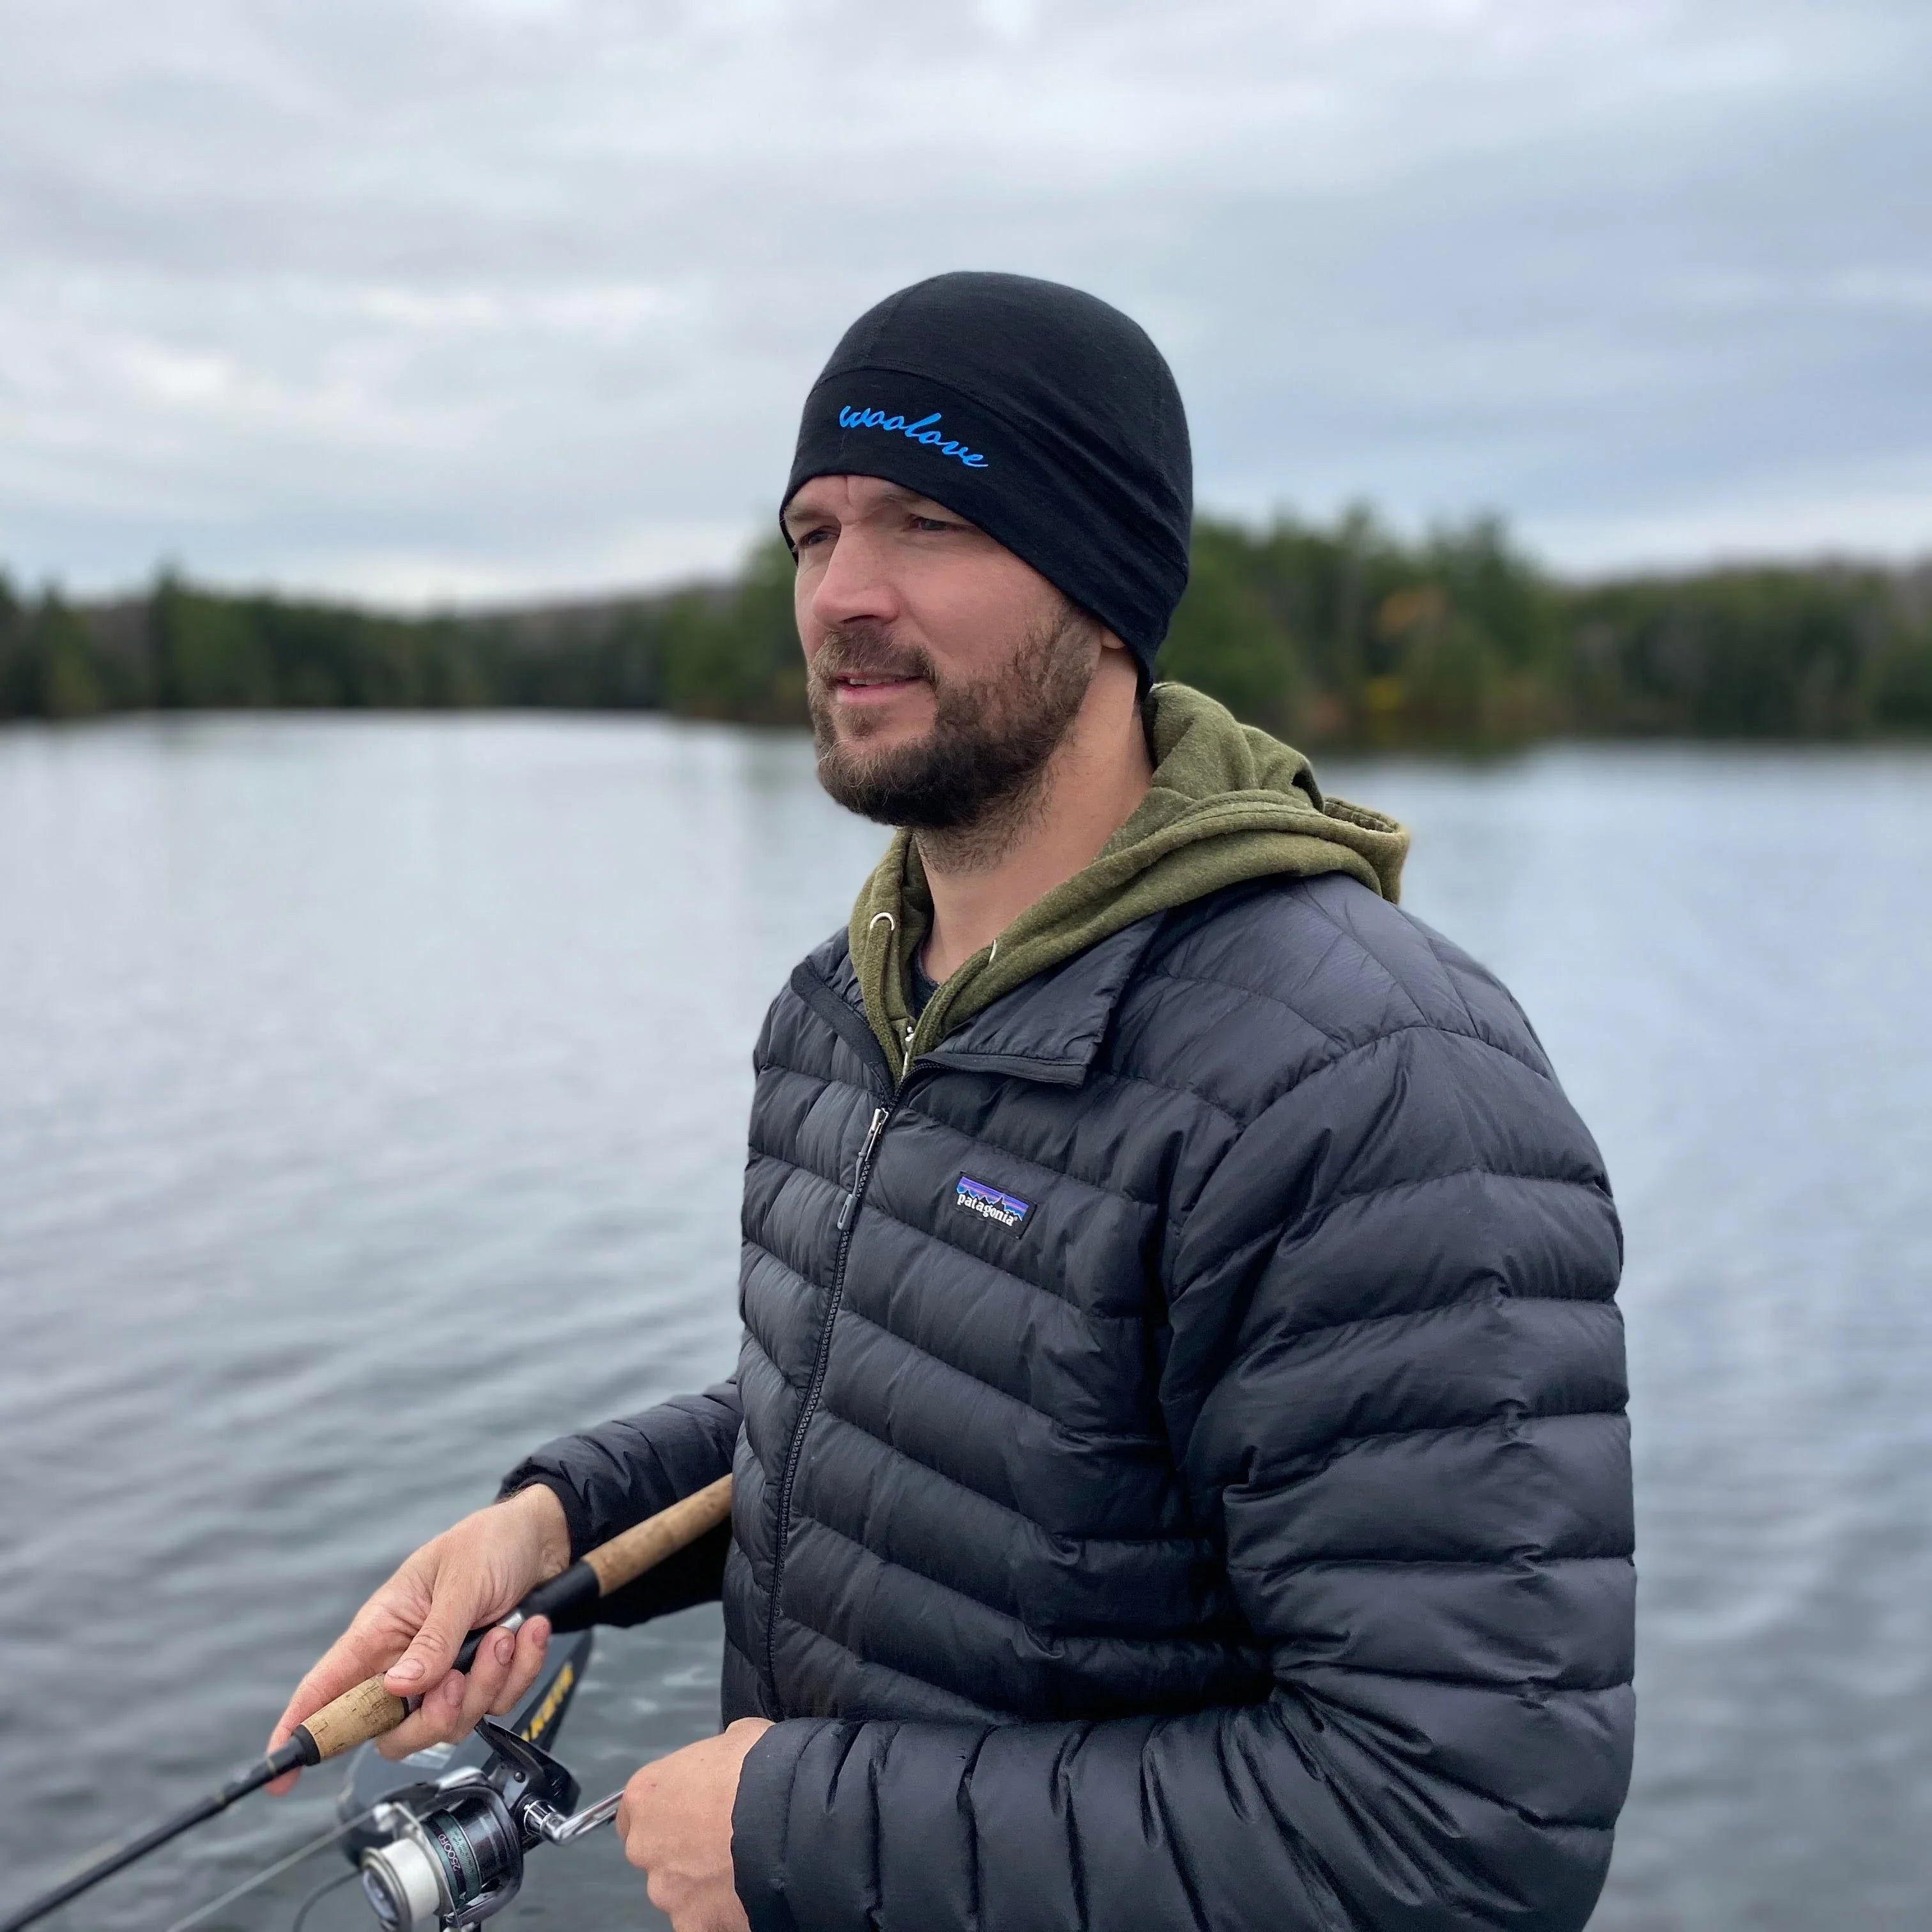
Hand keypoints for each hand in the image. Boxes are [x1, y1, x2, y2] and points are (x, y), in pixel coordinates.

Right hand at [265, 1485, 571, 1789]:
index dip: (301, 1731)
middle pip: (394, 1731)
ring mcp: (444, 1673)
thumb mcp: (461, 1582)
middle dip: (435, 1716)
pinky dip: (519, 1673)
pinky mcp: (482, 1677)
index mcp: (381, 1630)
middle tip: (460, 1677)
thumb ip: (434, 1638)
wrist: (544, 1536)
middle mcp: (405, 1659)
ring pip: (450, 1723)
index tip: (281, 1776)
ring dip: (488, 1682)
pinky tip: (529, 1633)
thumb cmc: (489, 1544)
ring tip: (505, 1635)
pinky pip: (496, 1705)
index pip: (326, 1688)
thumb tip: (398, 1689)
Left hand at [616, 1717, 772, 1931]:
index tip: (691, 1811)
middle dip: (683, 1851)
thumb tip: (724, 1769)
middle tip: (724, 1840)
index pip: (635, 1812)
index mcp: (646, 1795)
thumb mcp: (737, 1738)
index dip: (665, 1811)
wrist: (790, 1816)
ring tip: (745, 1867)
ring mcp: (667, 1892)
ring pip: (681, 1891)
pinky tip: (750, 1893)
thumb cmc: (759, 1766)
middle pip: (656, 1854)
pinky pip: (705, 1919)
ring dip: (704, 1883)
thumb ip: (716, 1759)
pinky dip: (723, 1911)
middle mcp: (645, 1847)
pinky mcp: (694, 1924)